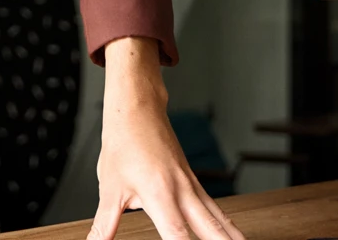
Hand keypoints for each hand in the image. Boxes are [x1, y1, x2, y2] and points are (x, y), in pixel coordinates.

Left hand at [91, 38, 243, 239]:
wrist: (138, 110)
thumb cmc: (124, 143)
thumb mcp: (109, 188)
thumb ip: (105, 225)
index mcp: (160, 194)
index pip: (177, 234)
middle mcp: (182, 190)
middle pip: (210, 229)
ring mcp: (191, 186)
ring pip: (219, 217)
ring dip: (232, 236)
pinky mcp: (193, 182)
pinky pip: (214, 207)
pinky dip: (226, 222)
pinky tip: (232, 234)